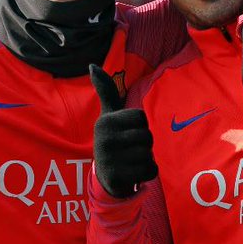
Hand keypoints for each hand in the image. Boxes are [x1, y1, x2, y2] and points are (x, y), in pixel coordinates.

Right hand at [89, 64, 156, 197]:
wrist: (106, 177)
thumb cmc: (113, 140)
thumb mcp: (108, 115)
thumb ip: (106, 91)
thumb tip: (92, 65)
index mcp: (105, 122)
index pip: (141, 118)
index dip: (140, 127)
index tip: (127, 133)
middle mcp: (104, 139)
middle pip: (147, 136)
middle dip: (144, 145)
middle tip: (130, 150)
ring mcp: (110, 159)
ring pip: (149, 154)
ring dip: (146, 159)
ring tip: (131, 161)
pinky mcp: (118, 178)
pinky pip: (150, 171)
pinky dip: (147, 173)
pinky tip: (134, 173)